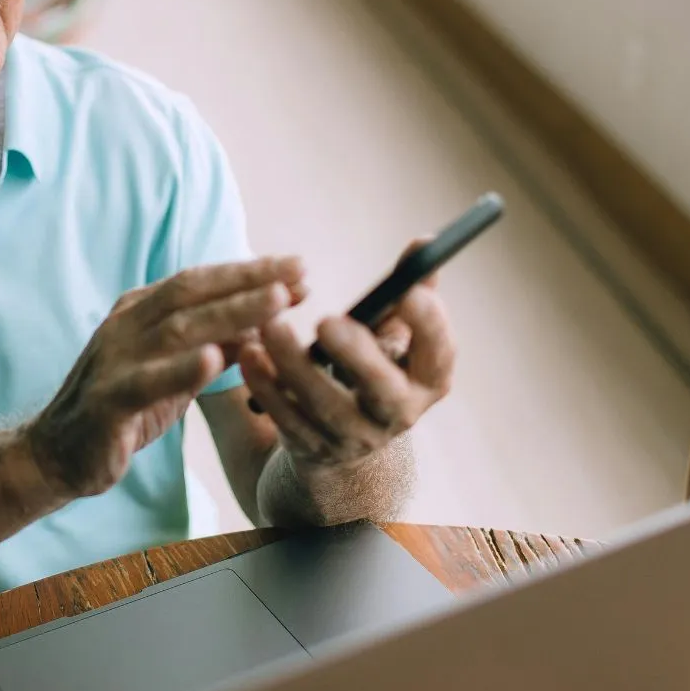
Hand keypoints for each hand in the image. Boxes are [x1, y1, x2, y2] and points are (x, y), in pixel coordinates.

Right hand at [25, 257, 307, 498]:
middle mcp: (127, 325)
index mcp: (141, 310)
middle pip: (193, 292)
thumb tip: (270, 323)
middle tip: (300, 273)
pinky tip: (215, 360)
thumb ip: (217, 345)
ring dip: (230, 313)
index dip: (250, 272)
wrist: (58, 453)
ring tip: (277, 303)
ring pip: (178, 328)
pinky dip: (181, 369)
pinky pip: (146, 381)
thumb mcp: (177, 371)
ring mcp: (114, 360)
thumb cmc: (125, 407)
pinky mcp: (107, 401)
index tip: (298, 267)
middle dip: (250, 281)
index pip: (201, 281)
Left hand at [239, 241, 454, 469]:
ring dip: (296, 366)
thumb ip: (408, 288)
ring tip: (270, 326)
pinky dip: (267, 388)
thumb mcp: (393, 331)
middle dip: (357, 355)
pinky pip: (287, 420)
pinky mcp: (312, 447)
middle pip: (384, 390)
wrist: (343, 438)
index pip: (440, 355)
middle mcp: (397, 413)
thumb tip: (425, 242)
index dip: (431, 326)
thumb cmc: (371, 365)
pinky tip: (249, 354)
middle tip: (326, 320)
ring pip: (326, 406)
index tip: (411, 292)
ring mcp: (355, 436)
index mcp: (427, 380)